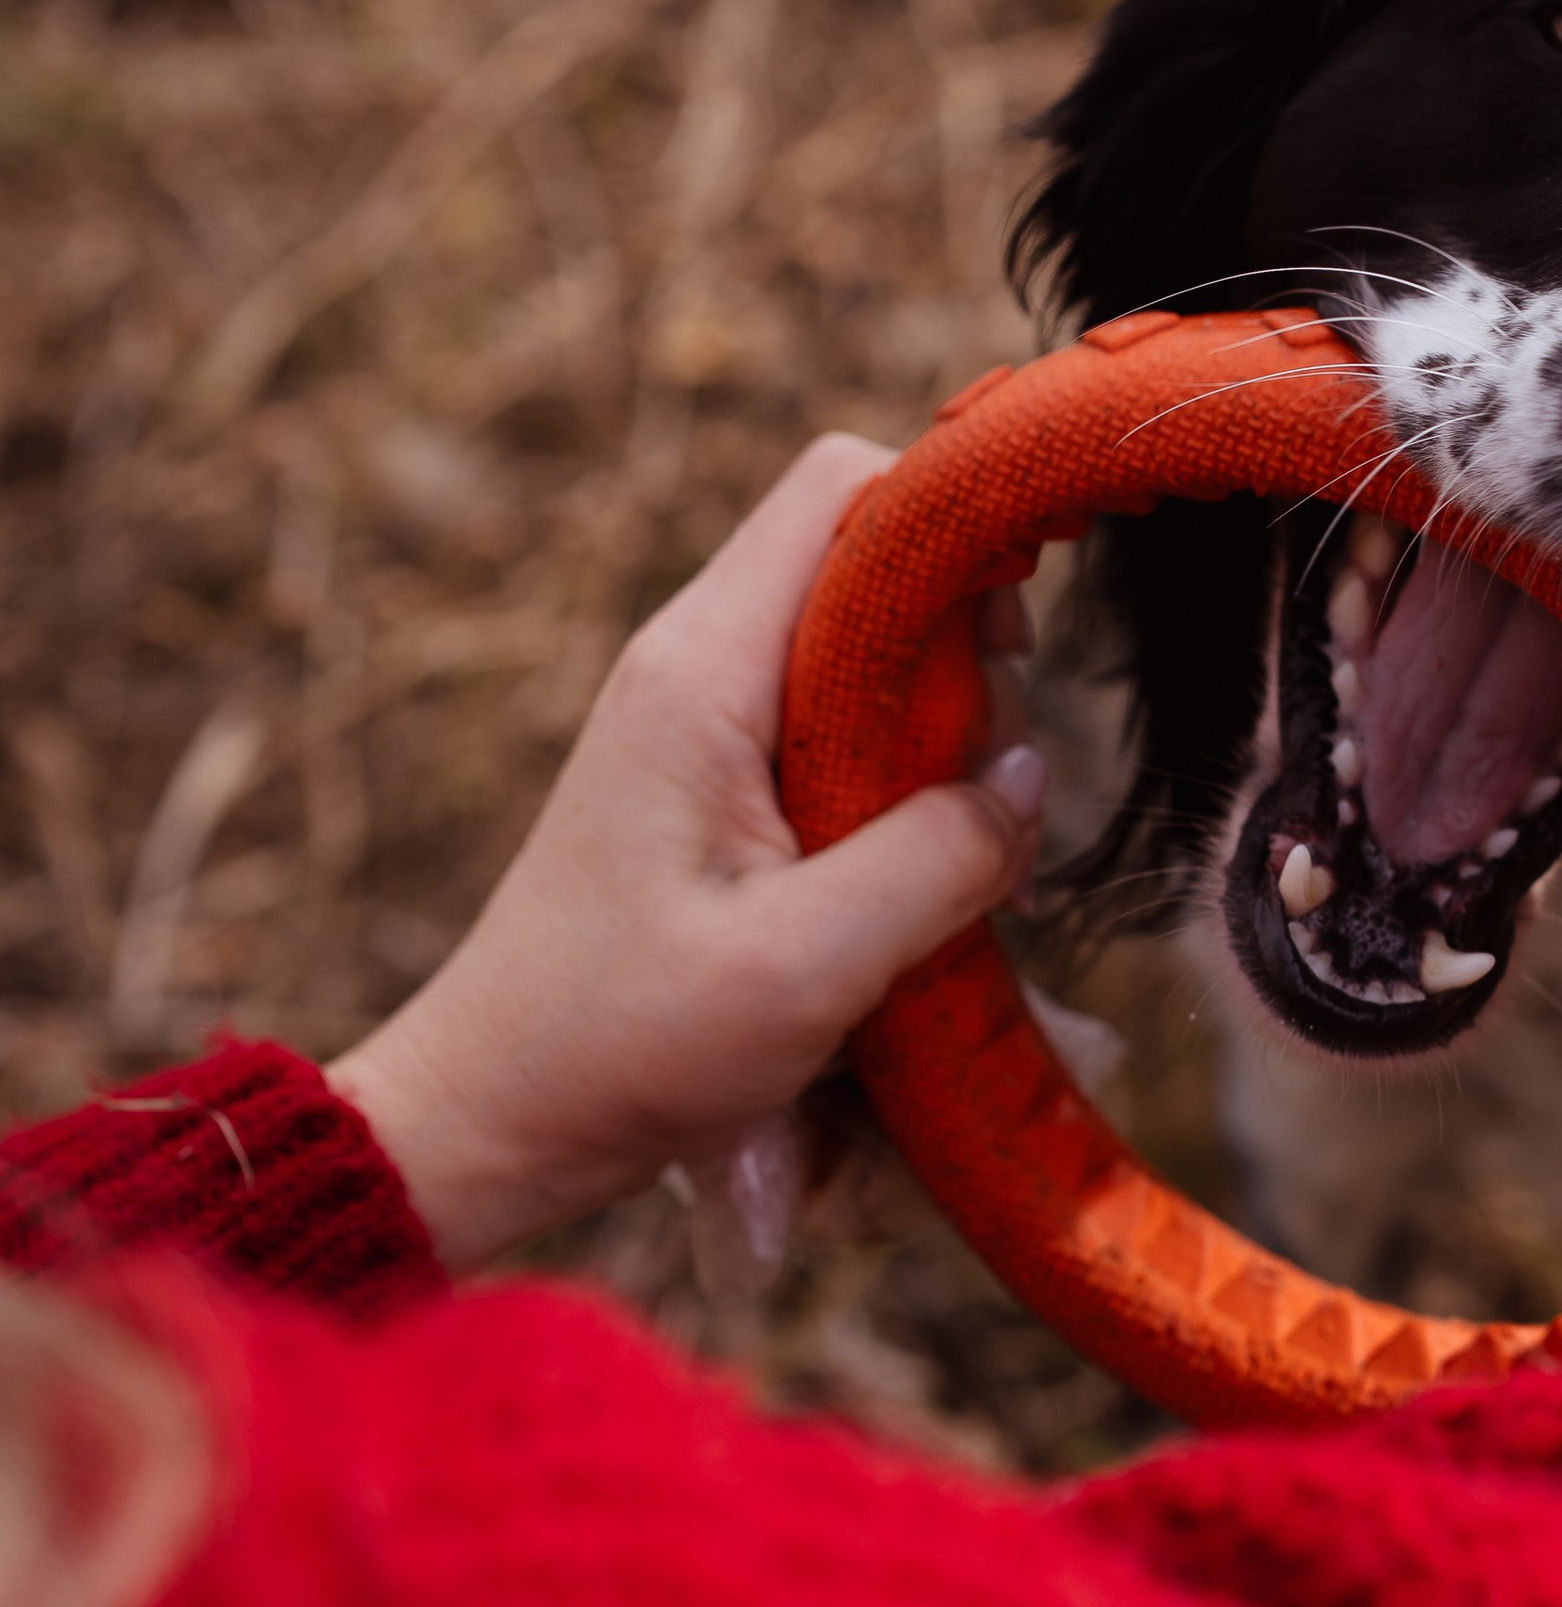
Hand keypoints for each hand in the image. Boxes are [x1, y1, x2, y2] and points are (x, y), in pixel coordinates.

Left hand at [327, 436, 1044, 1275]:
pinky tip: (908, 893)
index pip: (843, 488)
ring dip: (937, 744)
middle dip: (961, 662)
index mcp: (703, 669)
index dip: (951, 526)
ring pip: (868, 662)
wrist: (490, 1117)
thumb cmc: (618, 1047)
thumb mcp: (805, 968)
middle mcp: (698, 667)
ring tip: (951, 863)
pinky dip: (896, 794)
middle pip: (872, 570)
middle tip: (984, 788)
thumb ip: (937, 860)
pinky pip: (840, 738)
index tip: (1010, 650)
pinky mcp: (714, 787)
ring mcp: (704, 726)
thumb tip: (1026, 781)